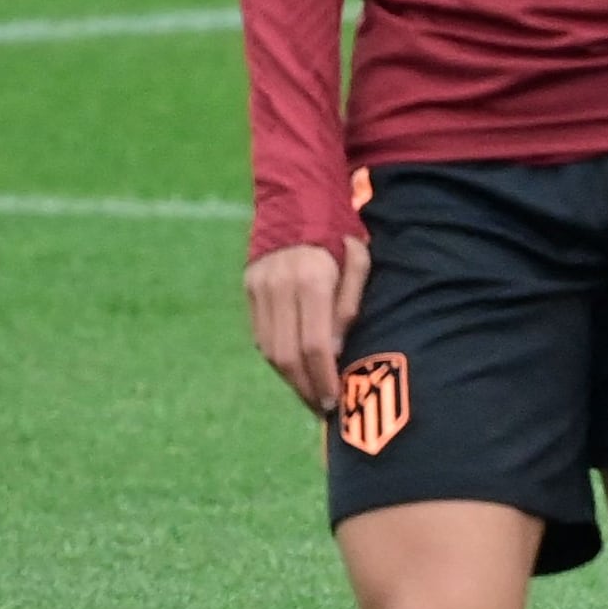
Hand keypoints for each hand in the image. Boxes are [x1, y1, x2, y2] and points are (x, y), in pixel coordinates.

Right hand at [246, 237, 365, 416]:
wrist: (297, 199)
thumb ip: (349, 305)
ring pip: (270, 349)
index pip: (315, 344)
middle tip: (323, 408)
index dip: (324, 378)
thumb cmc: (340, 235)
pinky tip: (296, 370)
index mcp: (312, 278)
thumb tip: (334, 352)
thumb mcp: (359, 261)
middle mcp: (280, 284)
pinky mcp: (249, 289)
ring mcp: (259, 287)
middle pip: (287, 354)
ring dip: (291, 379)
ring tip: (311, 395)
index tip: (335, 400)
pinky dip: (278, 359)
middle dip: (306, 388)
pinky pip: (261, 336)